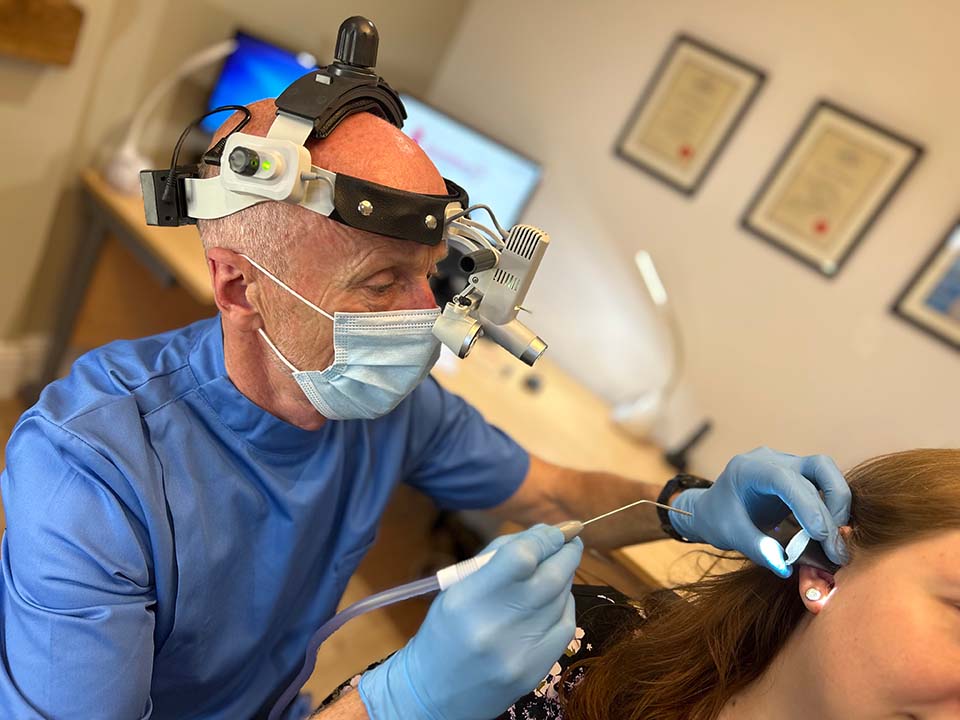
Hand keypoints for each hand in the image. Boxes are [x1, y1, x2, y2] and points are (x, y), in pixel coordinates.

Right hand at [358, 525, 581, 719]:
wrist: (435, 693)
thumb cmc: (445, 630)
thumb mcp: (457, 587)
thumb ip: (498, 557)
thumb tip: (544, 533)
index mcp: (467, 599)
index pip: (521, 557)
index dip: (546, 538)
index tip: (557, 530)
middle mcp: (494, 627)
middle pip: (550, 578)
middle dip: (567, 553)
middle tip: (570, 542)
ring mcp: (518, 653)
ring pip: (561, 600)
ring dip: (565, 578)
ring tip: (556, 569)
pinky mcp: (535, 671)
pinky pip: (566, 627)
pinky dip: (565, 605)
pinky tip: (555, 600)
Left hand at [669, 447, 850, 575]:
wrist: (712, 509)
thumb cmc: (717, 519)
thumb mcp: (730, 535)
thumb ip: (757, 548)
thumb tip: (786, 567)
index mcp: (748, 469)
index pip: (784, 478)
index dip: (807, 504)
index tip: (821, 536)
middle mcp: (771, 459)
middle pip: (817, 468)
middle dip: (832, 507)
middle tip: (836, 548)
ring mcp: (788, 463)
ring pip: (827, 472)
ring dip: (839, 505)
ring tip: (836, 542)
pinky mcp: (799, 475)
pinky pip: (825, 484)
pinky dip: (834, 507)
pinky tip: (832, 534)